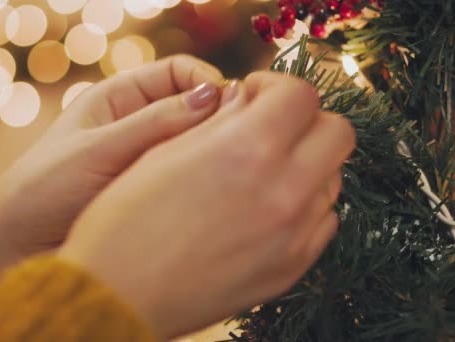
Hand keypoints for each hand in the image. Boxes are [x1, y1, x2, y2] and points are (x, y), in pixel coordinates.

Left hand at [0, 55, 223, 305]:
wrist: (14, 249)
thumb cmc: (43, 190)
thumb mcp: (98, 149)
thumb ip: (154, 124)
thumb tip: (214, 95)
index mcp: (119, 99)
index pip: (178, 72)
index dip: (207, 82)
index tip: (229, 107)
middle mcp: (138, 126)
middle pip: (192, 109)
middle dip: (215, 120)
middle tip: (236, 143)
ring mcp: (147, 163)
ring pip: (194, 148)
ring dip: (211, 155)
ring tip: (228, 173)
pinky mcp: (152, 197)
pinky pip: (187, 182)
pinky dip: (204, 184)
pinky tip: (215, 197)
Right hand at [57, 72, 355, 337]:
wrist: (117, 295)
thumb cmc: (124, 221)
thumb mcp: (164, 152)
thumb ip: (218, 119)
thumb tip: (247, 98)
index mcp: (246, 149)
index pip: (300, 94)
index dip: (275, 86)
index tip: (251, 96)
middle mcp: (284, 190)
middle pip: (337, 133)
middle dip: (304, 120)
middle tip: (267, 127)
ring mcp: (295, 235)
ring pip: (332, 178)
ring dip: (304, 163)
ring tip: (261, 172)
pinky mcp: (292, 269)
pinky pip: (322, 221)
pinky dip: (303, 206)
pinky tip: (264, 209)